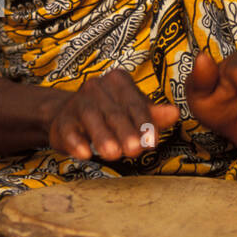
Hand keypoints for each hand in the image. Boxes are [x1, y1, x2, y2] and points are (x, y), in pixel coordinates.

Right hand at [48, 69, 179, 161]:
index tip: (153, 141)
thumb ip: (153, 115)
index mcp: (118, 81)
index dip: (144, 122)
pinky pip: (69, 130)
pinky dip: (76, 142)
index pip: (134, 103)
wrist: (69, 117)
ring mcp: (77, 103)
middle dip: (126, 132)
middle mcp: (96, 87)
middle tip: (136, 151)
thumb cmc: (110, 115)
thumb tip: (175, 113)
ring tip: (113, 155)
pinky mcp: (62, 120)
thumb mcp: (133, 112)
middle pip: (114, 112)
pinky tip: (84, 154)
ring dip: (102, 137)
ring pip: (91, 119)